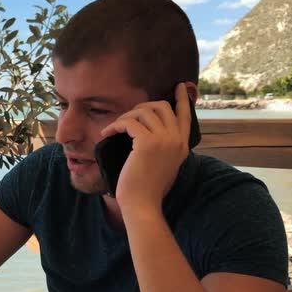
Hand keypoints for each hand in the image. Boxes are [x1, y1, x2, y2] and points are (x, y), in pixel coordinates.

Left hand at [100, 83, 190, 212]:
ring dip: (125, 117)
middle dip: (141, 107)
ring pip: (143, 112)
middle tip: (127, 117)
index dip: (181, 99)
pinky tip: (107, 133)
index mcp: (182, 146)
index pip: (185, 115)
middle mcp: (177, 140)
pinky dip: (115, 125)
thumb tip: (149, 133)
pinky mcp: (147, 143)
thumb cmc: (147, 189)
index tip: (178, 86)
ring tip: (114, 129)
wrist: (143, 205)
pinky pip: (129, 122)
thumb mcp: (163, 165)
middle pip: (162, 107)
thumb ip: (163, 148)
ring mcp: (164, 140)